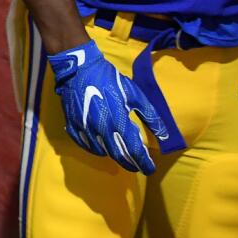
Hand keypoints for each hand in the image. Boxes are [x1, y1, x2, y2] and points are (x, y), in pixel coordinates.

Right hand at [47, 40, 166, 172]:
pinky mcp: (73, 124)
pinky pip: (83, 144)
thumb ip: (151, 116)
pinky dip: (93, 149)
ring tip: (120, 154)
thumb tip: (164, 135)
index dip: (143, 162)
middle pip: (118, 155)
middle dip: (130, 163)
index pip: (134, 150)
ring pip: (100, 151)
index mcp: (119, 121)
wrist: (80, 68)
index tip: (150, 169)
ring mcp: (85, 128)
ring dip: (112, 155)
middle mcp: (101, 129)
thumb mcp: (135, 94)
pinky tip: (99, 146)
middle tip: (137, 166)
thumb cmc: (110, 80)